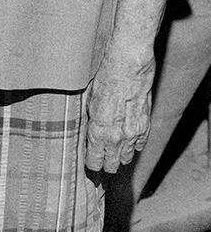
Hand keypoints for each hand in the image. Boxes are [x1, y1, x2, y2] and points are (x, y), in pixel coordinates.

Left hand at [85, 49, 155, 173]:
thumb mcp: (87, 101)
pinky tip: (127, 141)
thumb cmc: (104, 79)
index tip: (89, 163)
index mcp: (99, 132)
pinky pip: (139, 145)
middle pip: (112, 165)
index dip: (91, 165)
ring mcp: (133, 133)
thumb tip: (86, 132)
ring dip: (120, 156)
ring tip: (113, 151)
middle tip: (100, 160)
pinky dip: (134, 145)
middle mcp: (117, 138)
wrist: (128, 66)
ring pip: (127, 158)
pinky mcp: (145, 126)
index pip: (95, 162)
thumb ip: (89, 121)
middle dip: (105, 164)